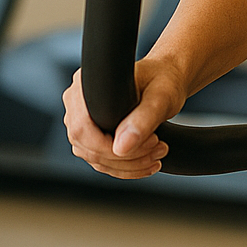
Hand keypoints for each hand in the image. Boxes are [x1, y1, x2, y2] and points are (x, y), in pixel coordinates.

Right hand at [61, 60, 185, 177]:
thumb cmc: (164, 79)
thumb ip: (143, 119)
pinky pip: (102, 161)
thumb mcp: (161, 96)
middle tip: (159, 148)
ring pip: (95, 158)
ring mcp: (84, 121)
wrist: (168, 78)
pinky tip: (148, 164)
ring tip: (159, 154)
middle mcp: (78, 104)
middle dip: (125, 157)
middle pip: (87, 146)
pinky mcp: (94, 135)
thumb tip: (121, 148)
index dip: (109, 146)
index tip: (148, 142)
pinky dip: (126, 168)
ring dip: (129, 165)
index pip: (82, 129)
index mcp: (85, 87)